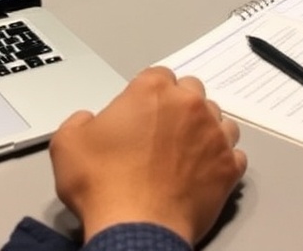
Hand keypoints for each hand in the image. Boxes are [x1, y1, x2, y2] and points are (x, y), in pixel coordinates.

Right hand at [49, 66, 246, 244]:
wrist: (134, 228)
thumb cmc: (104, 185)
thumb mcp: (67, 143)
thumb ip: (79, 120)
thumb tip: (87, 121)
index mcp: (152, 90)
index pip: (158, 74)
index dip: (147, 93)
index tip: (140, 111)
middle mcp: (189, 105)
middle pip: (192, 91)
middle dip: (179, 105)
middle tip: (162, 130)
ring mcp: (214, 136)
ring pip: (219, 119)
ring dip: (205, 129)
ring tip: (186, 150)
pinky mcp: (228, 167)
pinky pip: (234, 154)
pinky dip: (222, 160)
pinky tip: (205, 170)